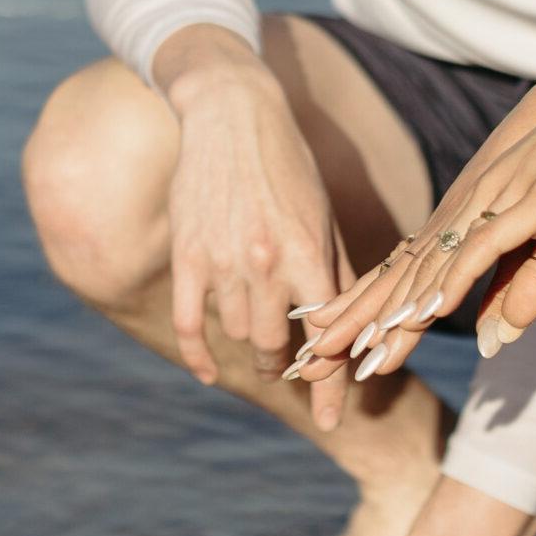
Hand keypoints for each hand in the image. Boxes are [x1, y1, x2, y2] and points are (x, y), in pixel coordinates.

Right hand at [157, 35, 350, 398]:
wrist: (231, 114)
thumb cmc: (289, 166)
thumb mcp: (323, 216)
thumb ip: (334, 273)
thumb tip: (348, 329)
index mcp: (308, 252)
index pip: (325, 337)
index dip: (332, 386)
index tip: (334, 421)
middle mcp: (266, 262)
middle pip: (274, 344)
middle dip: (285, 366)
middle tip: (289, 372)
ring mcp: (222, 260)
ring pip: (236, 333)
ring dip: (249, 347)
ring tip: (258, 346)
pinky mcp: (187, 254)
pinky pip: (189, 322)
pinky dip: (198, 356)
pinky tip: (208, 373)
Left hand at [293, 65, 535, 412]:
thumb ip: (521, 292)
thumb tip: (489, 341)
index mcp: (466, 220)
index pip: (402, 273)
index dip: (363, 310)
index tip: (325, 345)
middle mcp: (466, 211)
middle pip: (399, 276)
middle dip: (354, 321)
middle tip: (311, 361)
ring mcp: (491, 204)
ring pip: (429, 269)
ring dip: (391, 314)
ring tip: (353, 351)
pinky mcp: (526, 205)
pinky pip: (480, 249)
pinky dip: (450, 281)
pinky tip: (424, 312)